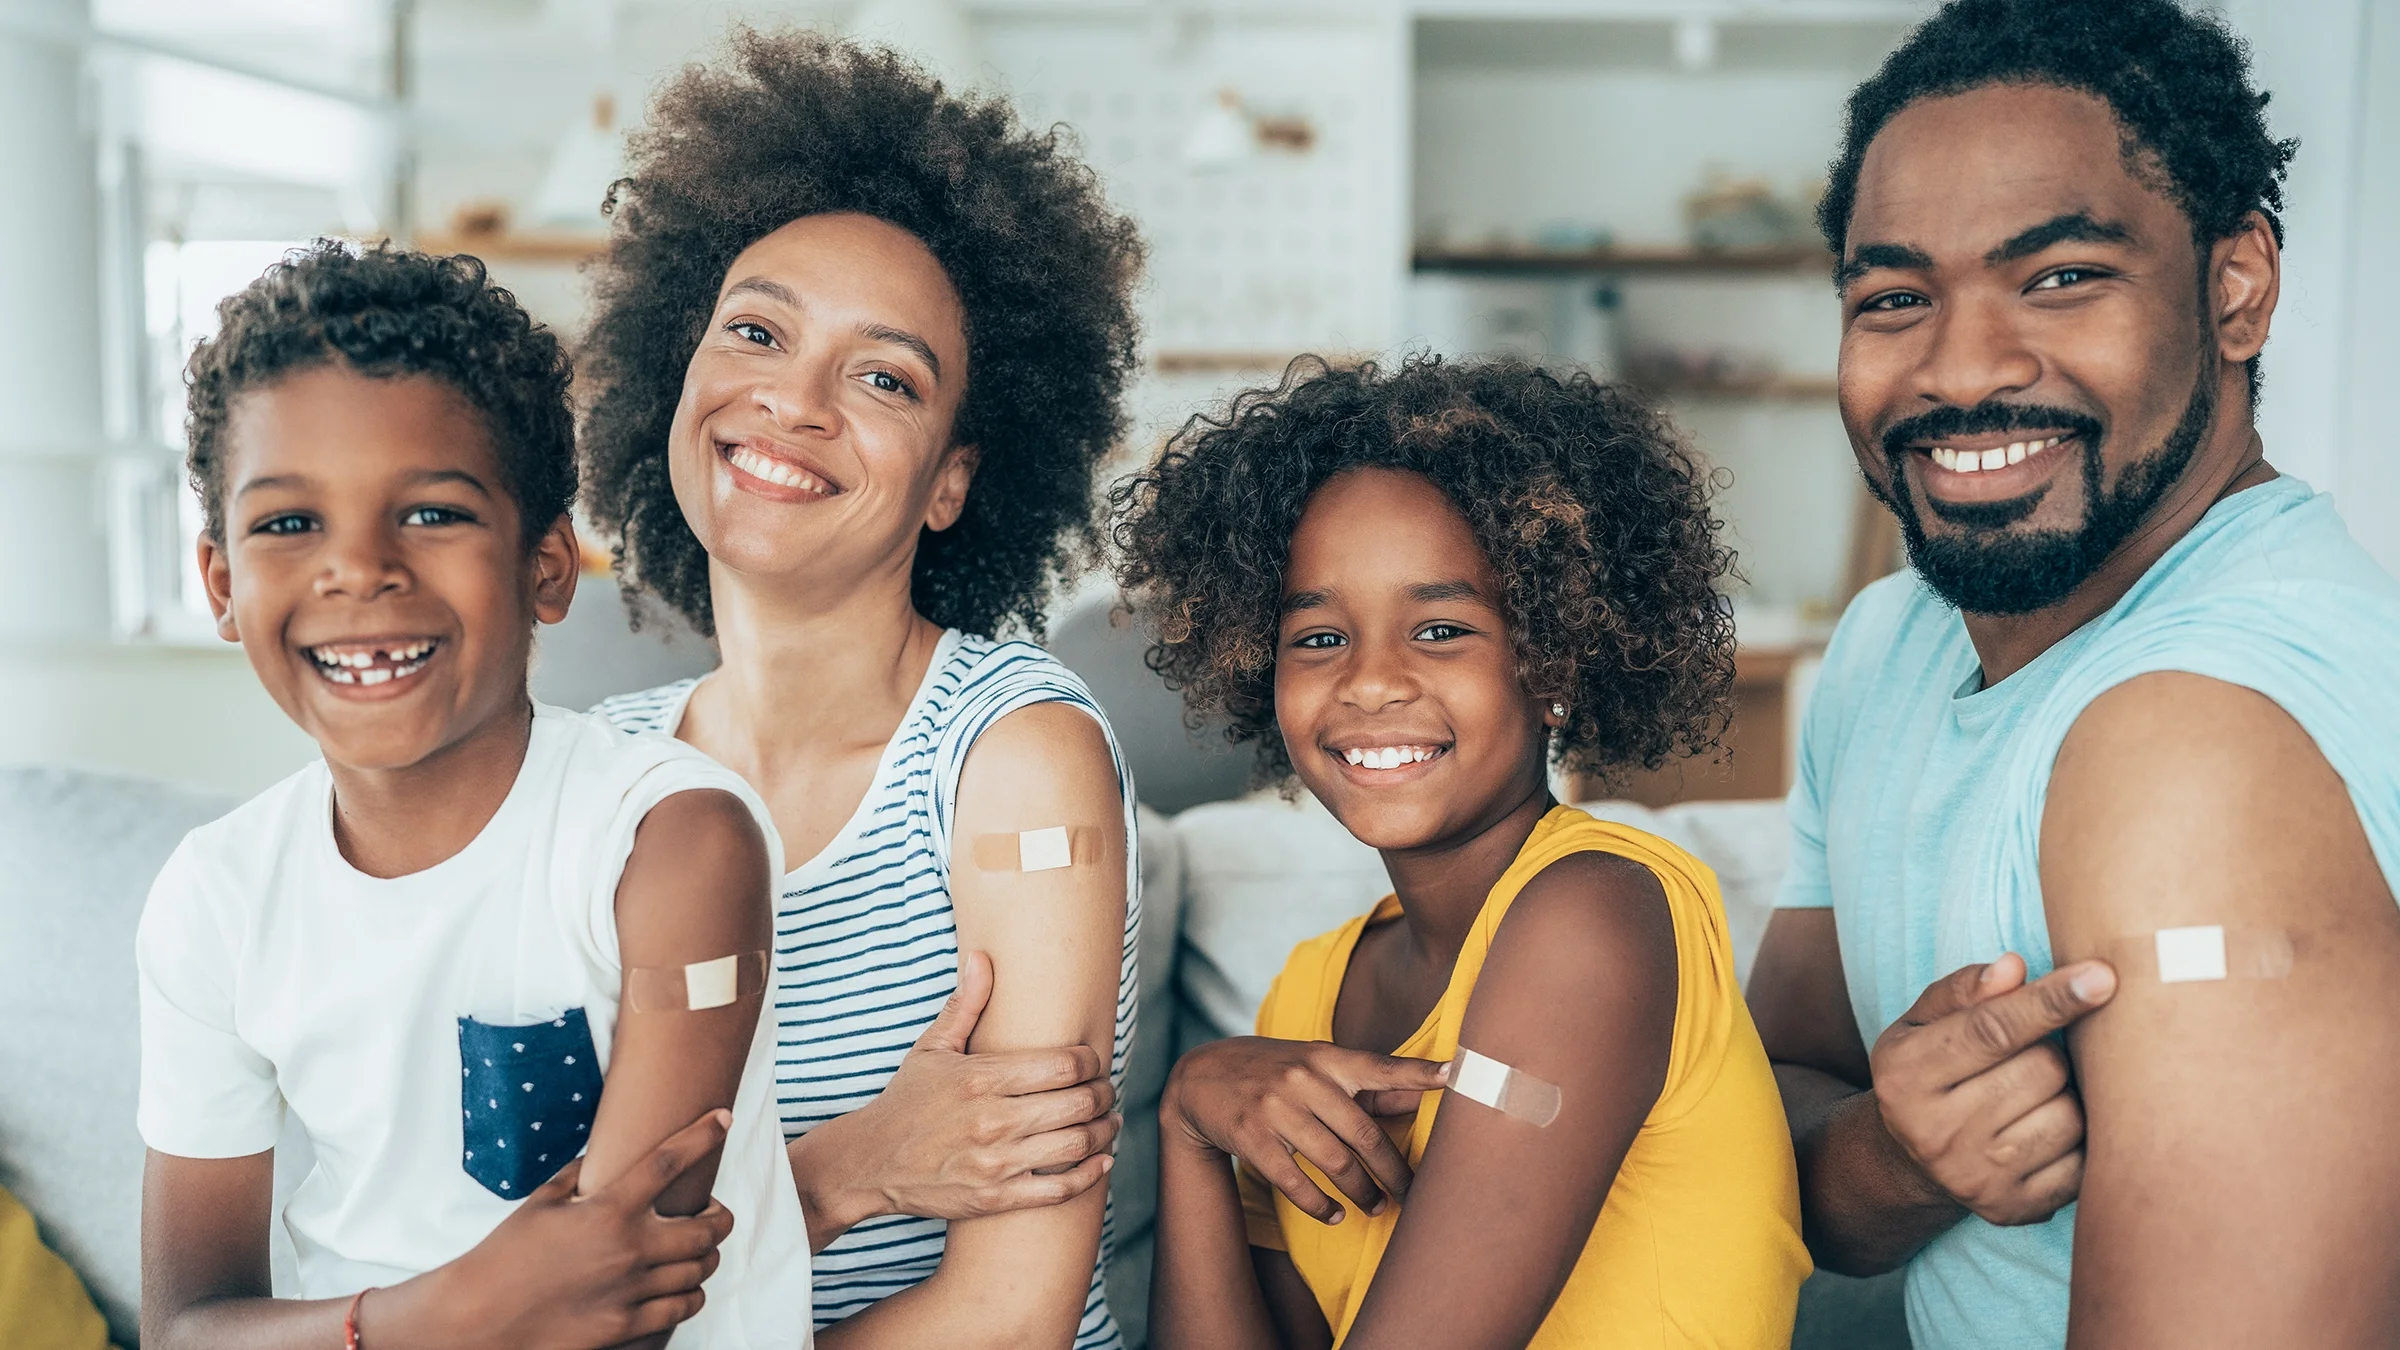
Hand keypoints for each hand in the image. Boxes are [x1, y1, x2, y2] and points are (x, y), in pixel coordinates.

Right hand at [382, 1109, 737, 1349]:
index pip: (670, 1161)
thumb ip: (579, 1176)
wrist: (477, 1318)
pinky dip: (690, 1294)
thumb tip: (601, 1157)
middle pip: (708, 1228)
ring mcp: (631, 1291)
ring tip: (696, 1251)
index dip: (703, 1134)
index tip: (724, 1118)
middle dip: (720, 1217)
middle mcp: (629, 1248)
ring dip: (706, 1257)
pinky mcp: (625, 1327)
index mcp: (608, 1210)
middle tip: (712, 1213)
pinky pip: (681, 1308)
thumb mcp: (541, 1204)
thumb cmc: (504, 1256)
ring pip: (700, 1270)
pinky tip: (682, 1287)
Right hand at [793, 950, 1119, 1240]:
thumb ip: (966, 1005)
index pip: (1064, 1065)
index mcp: (982, 1078)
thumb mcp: (932, 1048)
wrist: (871, 1162)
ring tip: (1109, 1121)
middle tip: (1106, 1090)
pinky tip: (1102, 1160)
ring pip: (1075, 1145)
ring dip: (1103, 1131)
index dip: (1091, 1061)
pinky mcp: (995, 1198)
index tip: (1093, 1061)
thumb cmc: (907, 1101)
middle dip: (1103, 1094)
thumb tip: (982, 957)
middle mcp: (993, 1120)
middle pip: (1078, 1103)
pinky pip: (1058, 1190)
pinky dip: (1089, 1175)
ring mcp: (995, 1163)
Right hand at [1163, 1036, 1450, 1225]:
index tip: (1454, 1075)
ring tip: (1376, 1207)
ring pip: (1333, 1162)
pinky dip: (1320, 1205)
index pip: (1379, 1066)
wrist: (1200, 1078)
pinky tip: (1335, 1214)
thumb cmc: (1273, 1071)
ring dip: (1361, 1193)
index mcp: (1325, 1057)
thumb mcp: (1316, 1065)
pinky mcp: (1252, 1139)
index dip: (1417, 1073)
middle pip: (1363, 1133)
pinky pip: (1295, 1182)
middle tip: (1413, 1194)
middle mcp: (1302, 1080)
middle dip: (1394, 1170)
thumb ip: (1368, 1082)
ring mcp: (1275, 1109)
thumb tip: (1425, 1091)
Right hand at [1870, 953, 2117, 1226]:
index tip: (2102, 977)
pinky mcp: (2012, 1209)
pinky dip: (2077, 1139)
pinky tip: (2046, 1128)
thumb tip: (2014, 968)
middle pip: (2043, 1069)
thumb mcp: (1921, 1024)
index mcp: (1906, 1076)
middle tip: (2027, 1056)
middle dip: (2049, 1051)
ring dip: (2065, 1095)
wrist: (1910, 1160)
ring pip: (2070, 1115)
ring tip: (2034, 1094)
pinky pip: (2083, 1162)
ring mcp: (1975, 1177)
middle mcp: (1935, 1132)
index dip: (2050, 1001)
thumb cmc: (1928, 1072)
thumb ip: (1963, 991)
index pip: (1991, 1030)